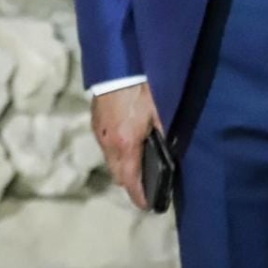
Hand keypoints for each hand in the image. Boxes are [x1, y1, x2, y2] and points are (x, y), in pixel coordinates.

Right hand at [91, 82, 163, 209]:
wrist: (117, 63)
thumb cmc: (141, 87)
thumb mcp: (160, 110)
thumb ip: (164, 133)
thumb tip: (171, 150)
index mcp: (126, 144)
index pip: (130, 180)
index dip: (140, 196)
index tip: (148, 205)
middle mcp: (108, 143)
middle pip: (118, 174)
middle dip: (131, 182)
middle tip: (147, 182)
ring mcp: (99, 131)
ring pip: (110, 160)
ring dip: (123, 165)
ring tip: (140, 161)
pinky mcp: (95, 120)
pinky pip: (106, 144)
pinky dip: (116, 150)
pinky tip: (129, 140)